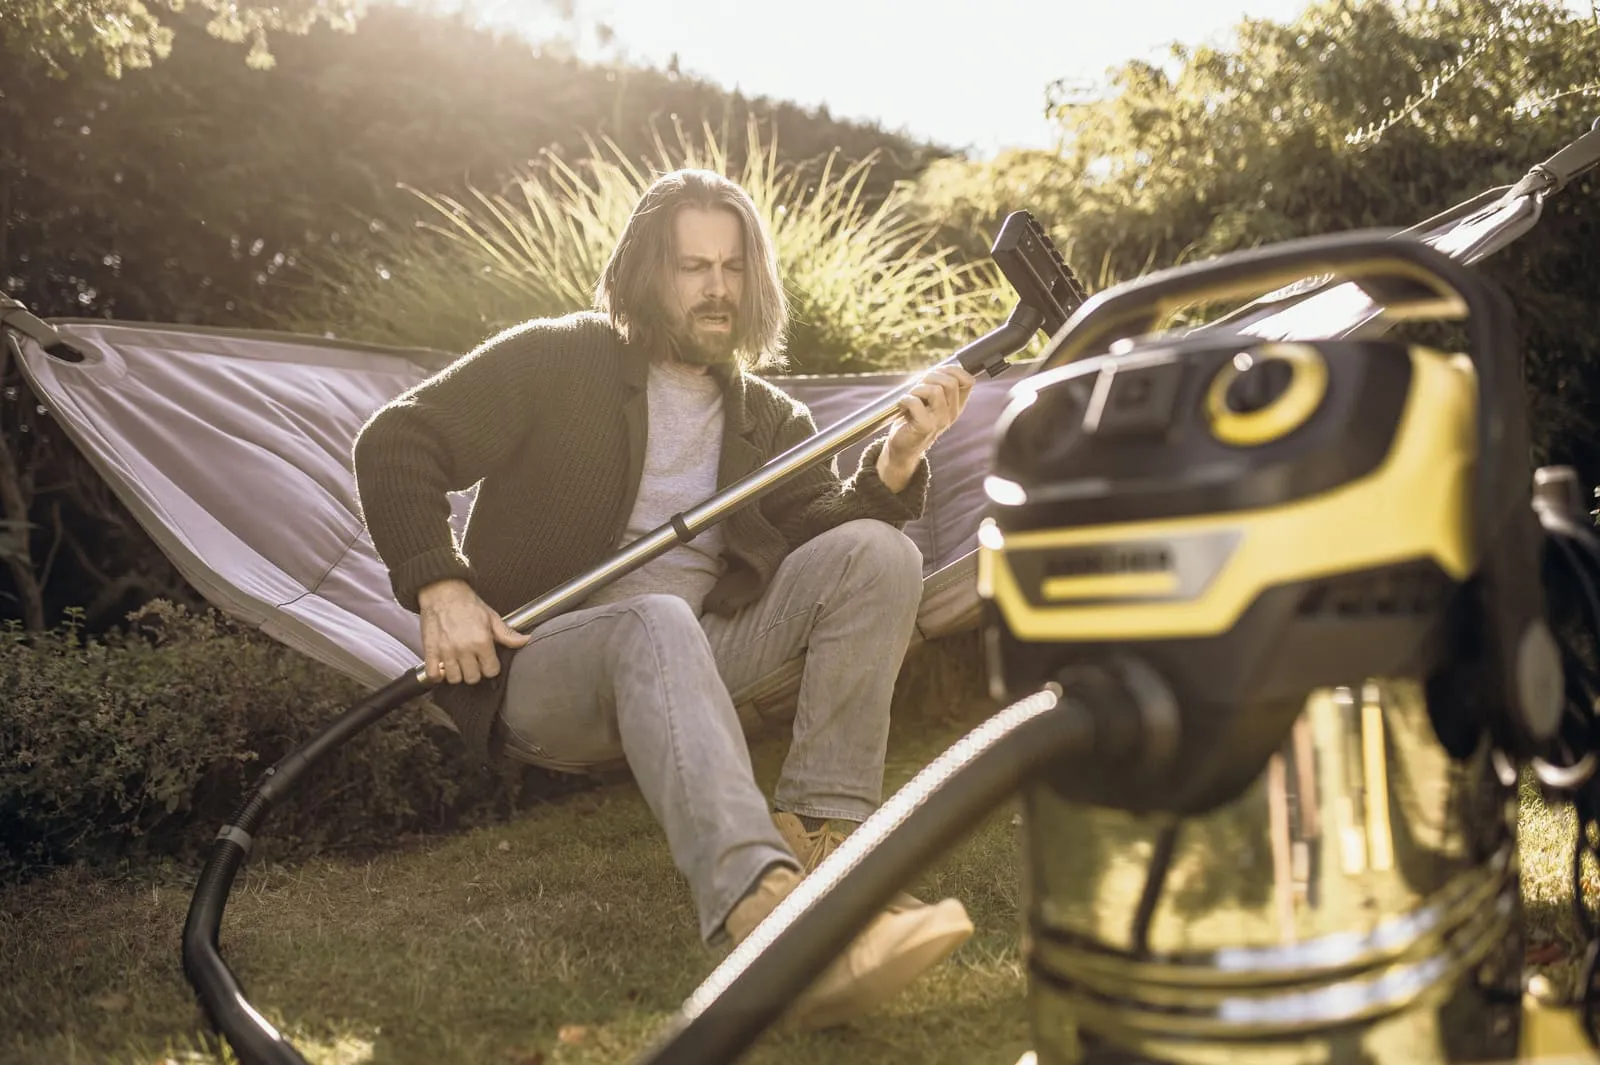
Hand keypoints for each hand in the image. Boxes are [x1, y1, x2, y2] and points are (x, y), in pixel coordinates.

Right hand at [417, 578, 530, 684]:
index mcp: (481, 641)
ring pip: (454, 679)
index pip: (491, 671)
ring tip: (459, 663)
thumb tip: (525, 641)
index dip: (491, 667)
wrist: (442, 592)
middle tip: (473, 661)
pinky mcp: (430, 651)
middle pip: (473, 678)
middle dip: (475, 672)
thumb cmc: (466, 604)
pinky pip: (433, 675)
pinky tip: (443, 667)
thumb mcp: (491, 617)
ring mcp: (445, 651)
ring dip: (458, 673)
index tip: (487, 661)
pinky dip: (438, 675)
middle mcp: (463, 648)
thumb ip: (508, 634)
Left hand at [878, 366, 975, 490]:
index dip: (951, 370)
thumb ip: (938, 384)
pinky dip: (905, 399)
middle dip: (930, 377)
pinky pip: (915, 402)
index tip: (936, 374)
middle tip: (918, 386)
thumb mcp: (930, 399)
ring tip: (910, 397)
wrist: (902, 445)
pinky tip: (902, 405)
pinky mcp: (925, 427)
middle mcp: (952, 413)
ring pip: (934, 390)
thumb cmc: (913, 418)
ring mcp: (940, 421)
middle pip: (950, 382)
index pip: (967, 381)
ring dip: (916, 389)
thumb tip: (941, 368)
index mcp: (956, 405)